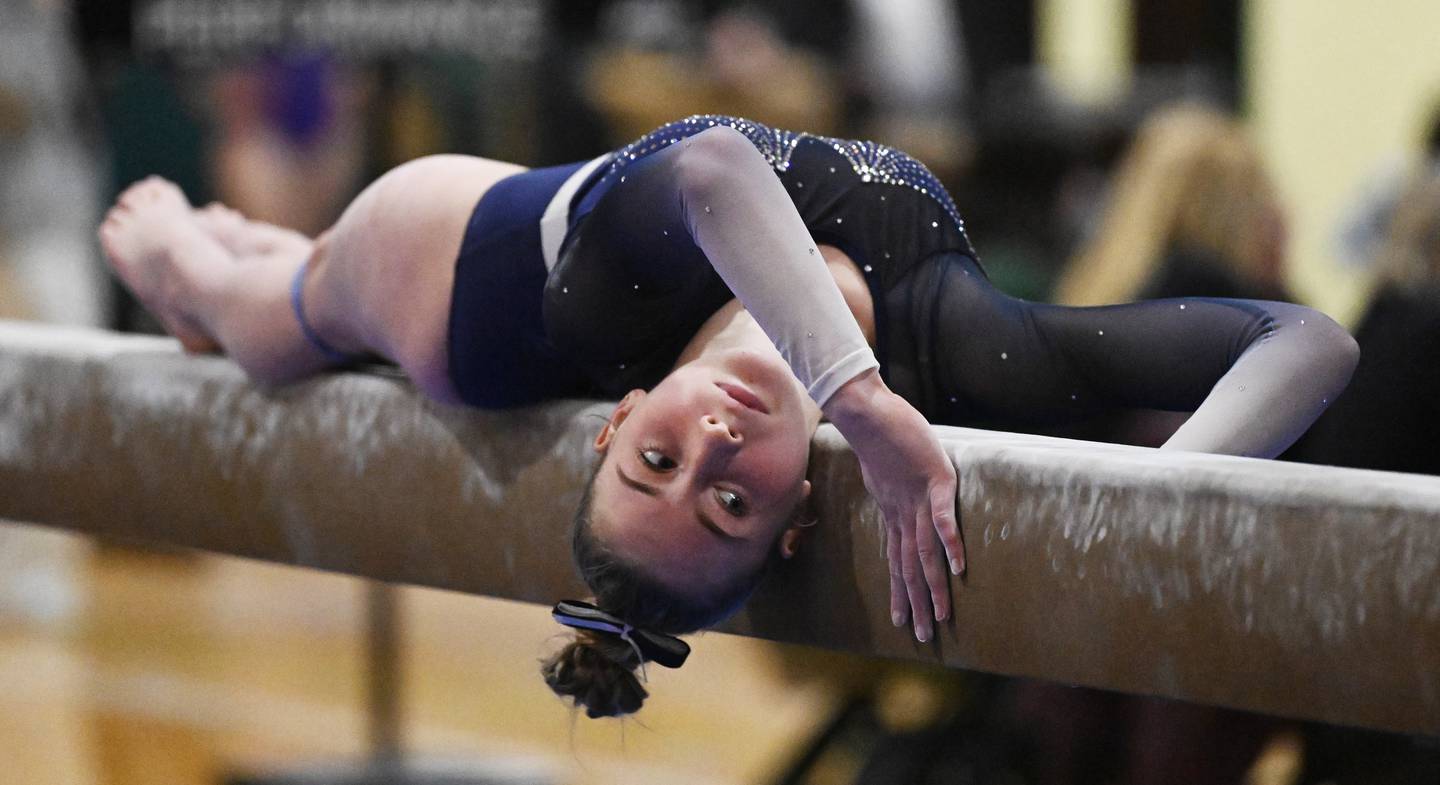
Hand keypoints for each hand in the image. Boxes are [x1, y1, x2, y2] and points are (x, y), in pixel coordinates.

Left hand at [824, 371, 963, 641]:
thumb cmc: (878, 434)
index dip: (900, 593)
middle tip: (921, 636)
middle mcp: (903, 513)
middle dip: (916, 603)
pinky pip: (943, 516)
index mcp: (893, 513)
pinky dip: (951, 541)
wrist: (866, 410)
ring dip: (934, 586)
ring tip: (942, 615)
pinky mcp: (935, 479)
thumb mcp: (883, 470)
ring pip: (925, 551)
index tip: (901, 622)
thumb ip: (893, 488)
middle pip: (910, 566)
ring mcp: (918, 499)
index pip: (897, 562)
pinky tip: (960, 566)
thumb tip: (895, 494)